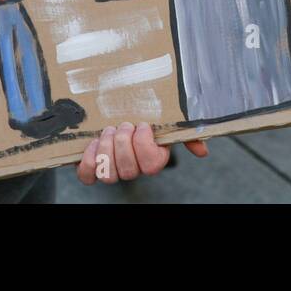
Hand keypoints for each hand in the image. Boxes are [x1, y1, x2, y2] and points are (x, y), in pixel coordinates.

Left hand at [76, 123, 207, 184]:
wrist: (116, 114)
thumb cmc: (144, 118)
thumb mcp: (167, 122)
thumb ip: (186, 134)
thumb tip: (203, 152)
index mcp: (154, 159)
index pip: (152, 165)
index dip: (144, 145)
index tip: (141, 124)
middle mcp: (134, 169)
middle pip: (129, 171)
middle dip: (123, 143)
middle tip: (123, 125)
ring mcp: (113, 171)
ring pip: (109, 176)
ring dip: (107, 149)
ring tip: (108, 131)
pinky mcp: (92, 169)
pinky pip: (87, 176)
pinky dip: (88, 159)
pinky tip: (94, 143)